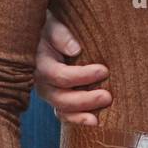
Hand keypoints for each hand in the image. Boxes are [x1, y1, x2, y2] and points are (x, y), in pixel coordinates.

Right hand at [34, 9, 110, 124]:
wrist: (46, 34)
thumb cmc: (52, 27)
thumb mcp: (54, 25)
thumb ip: (61, 35)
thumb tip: (75, 49)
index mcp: (40, 63)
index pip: (60, 75)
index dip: (82, 76)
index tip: (104, 70)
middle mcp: (41, 82)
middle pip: (60, 98)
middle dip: (85, 100)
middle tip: (107, 96)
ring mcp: (48, 92)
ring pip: (62, 110)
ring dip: (81, 115)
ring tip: (99, 118)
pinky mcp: (56, 98)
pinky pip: (64, 114)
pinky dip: (77, 120)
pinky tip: (94, 122)